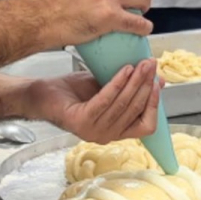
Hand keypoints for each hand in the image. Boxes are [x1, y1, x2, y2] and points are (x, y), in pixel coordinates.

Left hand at [27, 60, 160, 141]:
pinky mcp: (81, 122)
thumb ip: (130, 88)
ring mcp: (93, 131)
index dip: (155, 104)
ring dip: (135, 82)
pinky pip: (105, 100)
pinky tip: (124, 70)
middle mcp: (107, 135)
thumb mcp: (108, 88)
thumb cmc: (73, 92)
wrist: (41, 94)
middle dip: (146, 84)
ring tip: (140, 64)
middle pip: (135, 110)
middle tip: (151, 64)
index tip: (158, 82)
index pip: (146, 126)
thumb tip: (158, 80)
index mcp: (116, 130)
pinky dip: (117, 83)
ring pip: (123, 105)